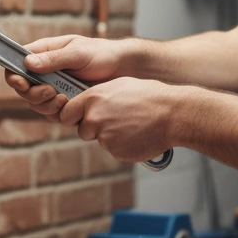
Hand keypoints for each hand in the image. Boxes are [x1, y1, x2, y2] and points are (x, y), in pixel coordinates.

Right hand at [5, 35, 129, 120]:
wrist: (125, 70)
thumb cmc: (103, 54)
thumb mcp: (78, 53)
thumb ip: (54, 59)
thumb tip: (27, 63)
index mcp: (44, 53)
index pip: (17, 64)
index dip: (14, 76)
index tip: (22, 84)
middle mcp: (46, 72)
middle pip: (24, 89)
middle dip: (33, 94)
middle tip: (50, 92)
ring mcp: (55, 89)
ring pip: (37, 104)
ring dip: (46, 105)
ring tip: (64, 99)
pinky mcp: (66, 104)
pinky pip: (53, 114)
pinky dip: (58, 113)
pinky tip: (71, 106)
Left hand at [58, 77, 175, 162]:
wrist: (171, 114)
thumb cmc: (148, 96)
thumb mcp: (118, 86)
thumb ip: (97, 97)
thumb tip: (86, 105)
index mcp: (92, 99)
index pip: (66, 114)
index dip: (73, 117)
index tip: (79, 117)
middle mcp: (94, 118)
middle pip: (82, 131)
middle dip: (93, 129)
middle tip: (114, 120)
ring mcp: (105, 137)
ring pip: (100, 140)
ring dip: (111, 136)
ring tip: (131, 124)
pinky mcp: (116, 151)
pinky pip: (114, 149)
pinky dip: (123, 145)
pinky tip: (137, 134)